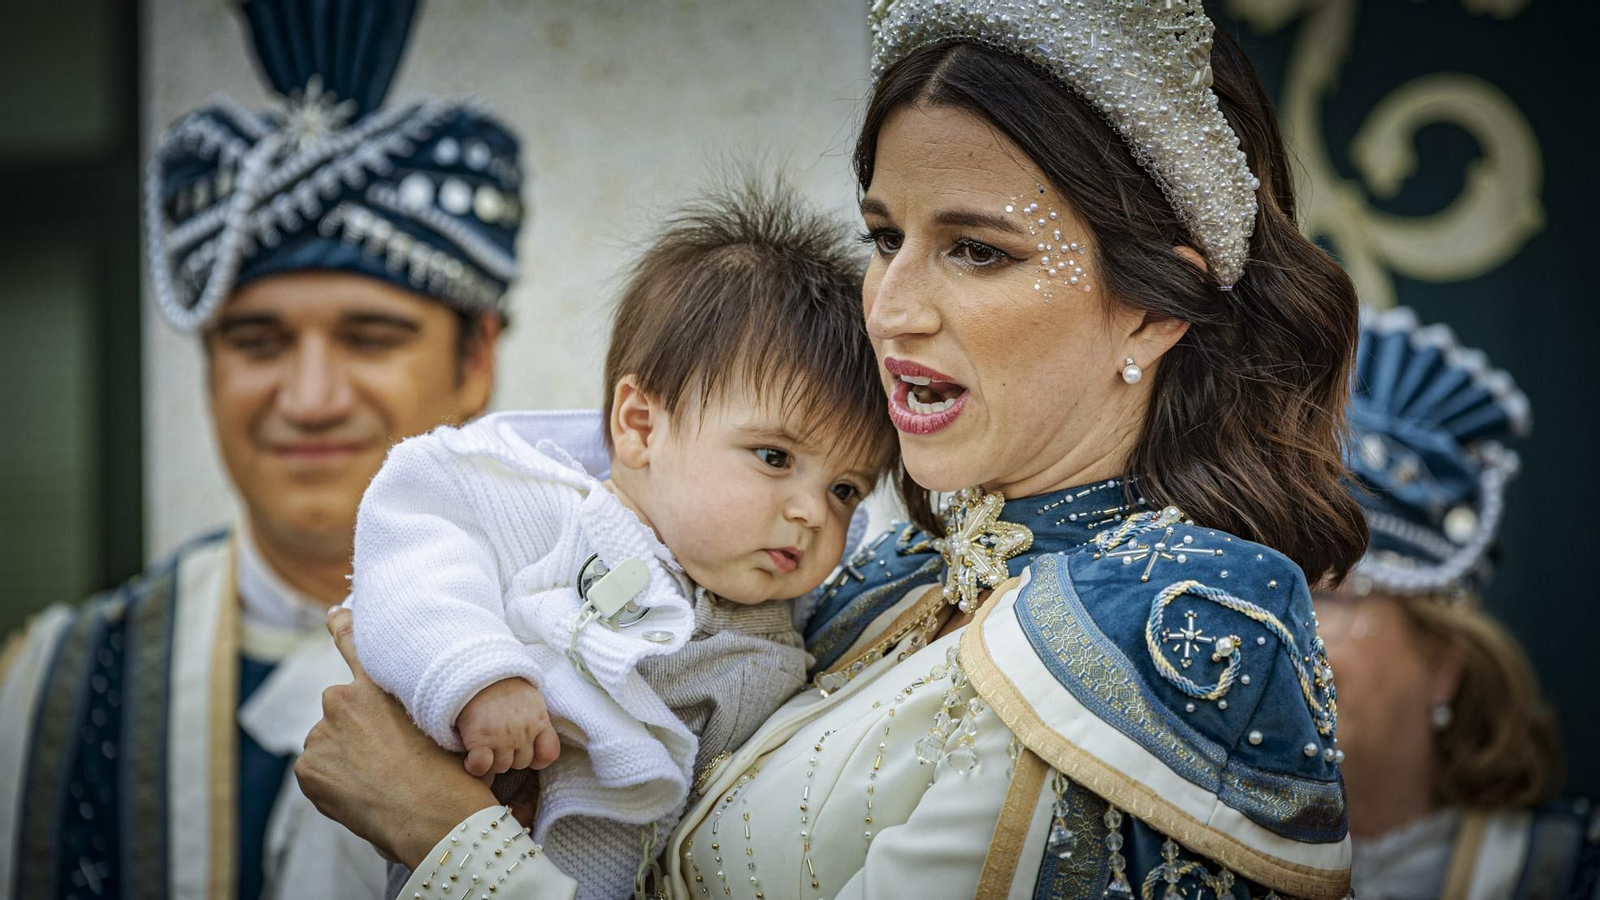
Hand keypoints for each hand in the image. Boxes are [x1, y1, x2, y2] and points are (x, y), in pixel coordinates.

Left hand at [296, 608, 498, 869]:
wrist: (433, 813)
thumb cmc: (451, 771)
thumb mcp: (443, 723)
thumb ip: (416, 707)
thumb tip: (411, 716)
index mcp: (377, 684)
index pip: (352, 643)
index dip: (342, 625)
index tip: (332, 614)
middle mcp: (341, 699)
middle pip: (342, 711)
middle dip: (355, 730)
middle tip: (384, 759)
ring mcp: (320, 733)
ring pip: (330, 743)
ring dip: (345, 757)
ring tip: (378, 783)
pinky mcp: (308, 767)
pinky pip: (318, 772)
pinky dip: (333, 783)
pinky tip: (361, 795)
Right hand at [457, 678, 561, 777]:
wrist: (479, 671)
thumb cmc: (503, 686)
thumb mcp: (532, 699)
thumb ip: (538, 720)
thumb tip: (538, 744)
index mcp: (539, 720)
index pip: (549, 754)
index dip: (537, 758)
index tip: (526, 752)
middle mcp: (524, 732)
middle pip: (521, 763)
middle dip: (510, 756)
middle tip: (497, 740)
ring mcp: (502, 737)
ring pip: (501, 767)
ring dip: (492, 760)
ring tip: (484, 743)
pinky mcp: (480, 740)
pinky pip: (482, 766)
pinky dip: (476, 765)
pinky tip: (471, 757)